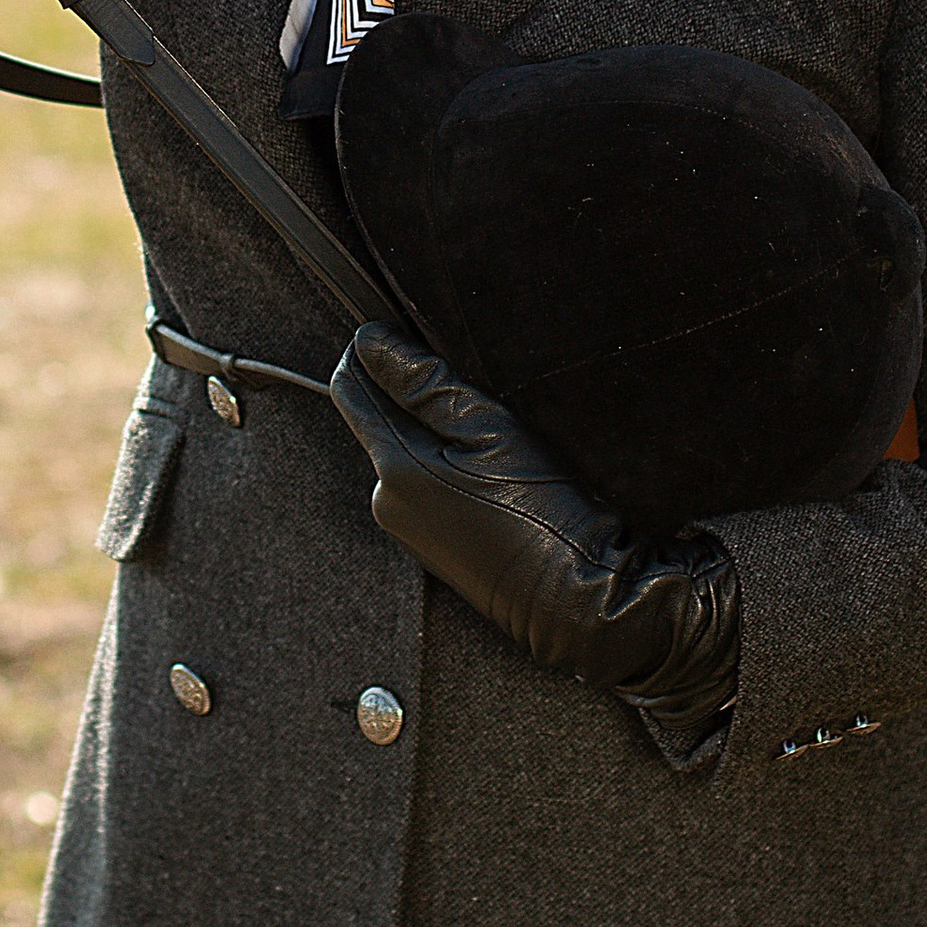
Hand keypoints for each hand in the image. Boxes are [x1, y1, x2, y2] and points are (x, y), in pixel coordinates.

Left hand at [330, 325, 741, 726]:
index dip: (370, 352)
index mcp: (395, 468)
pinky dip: (441, 461)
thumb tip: (371, 340)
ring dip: (427, 426)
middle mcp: (386, 500)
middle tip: (460, 377)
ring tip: (483, 425)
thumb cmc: (543, 510)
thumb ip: (424, 382)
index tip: (401, 329)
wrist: (575, 597)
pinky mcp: (428, 544)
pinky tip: (485, 465)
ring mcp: (405, 527)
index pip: (351, 390)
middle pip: (376, 418)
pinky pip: (419, 483)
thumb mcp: (489, 428)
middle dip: (404, 389)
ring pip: (401, 449)